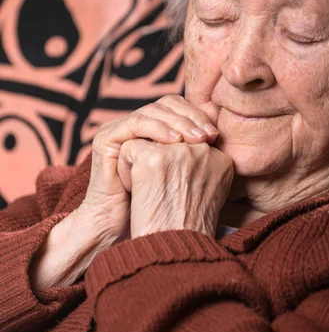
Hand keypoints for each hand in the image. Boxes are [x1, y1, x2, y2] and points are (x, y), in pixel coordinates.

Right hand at [81, 96, 219, 242]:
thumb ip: (195, 150)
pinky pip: (135, 123)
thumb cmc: (159, 204)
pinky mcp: (106, 137)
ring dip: (178, 122)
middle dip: (190, 118)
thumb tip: (219, 135)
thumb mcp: (183, 171)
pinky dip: (158, 129)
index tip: (215, 134)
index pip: (178, 107)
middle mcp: (135, 123)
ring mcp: (118, 128)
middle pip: (166, 104)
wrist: (125, 227)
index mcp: (152, 127)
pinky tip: (174, 142)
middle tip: (207, 135)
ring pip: (153, 110)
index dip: (197, 116)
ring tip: (195, 139)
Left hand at [117, 140, 233, 238]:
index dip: (175, 167)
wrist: (172, 252)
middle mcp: (204, 151)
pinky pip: (129, 150)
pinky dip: (126, 171)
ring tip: (151, 194)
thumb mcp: (208, 194)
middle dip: (159, 163)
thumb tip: (181, 147)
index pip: (190, 144)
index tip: (177, 193)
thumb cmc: (186, 230)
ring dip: (143, 166)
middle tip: (163, 195)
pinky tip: (138, 193)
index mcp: (222, 159)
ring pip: (149, 141)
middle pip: (169, 139)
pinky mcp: (153, 157)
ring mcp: (179, 152)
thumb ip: (202, 168)